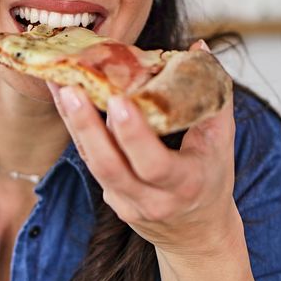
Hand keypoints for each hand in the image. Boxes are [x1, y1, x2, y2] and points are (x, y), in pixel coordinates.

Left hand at [47, 41, 238, 257]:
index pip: (154, 164)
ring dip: (73, 123)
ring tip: (58, 86)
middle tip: (70, 89)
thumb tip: (198, 47)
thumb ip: (213, 95)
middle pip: (110, 167)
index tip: (119, 101)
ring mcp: (126, 203)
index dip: (134, 135)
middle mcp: (152, 200)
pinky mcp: (110, 198)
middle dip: (87, 126)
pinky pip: (90, 162)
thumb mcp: (221, 141)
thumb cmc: (212, 178)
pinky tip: (63, 99)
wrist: (197, 233)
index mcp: (185, 183)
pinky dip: (77, 129)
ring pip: (93, 163)